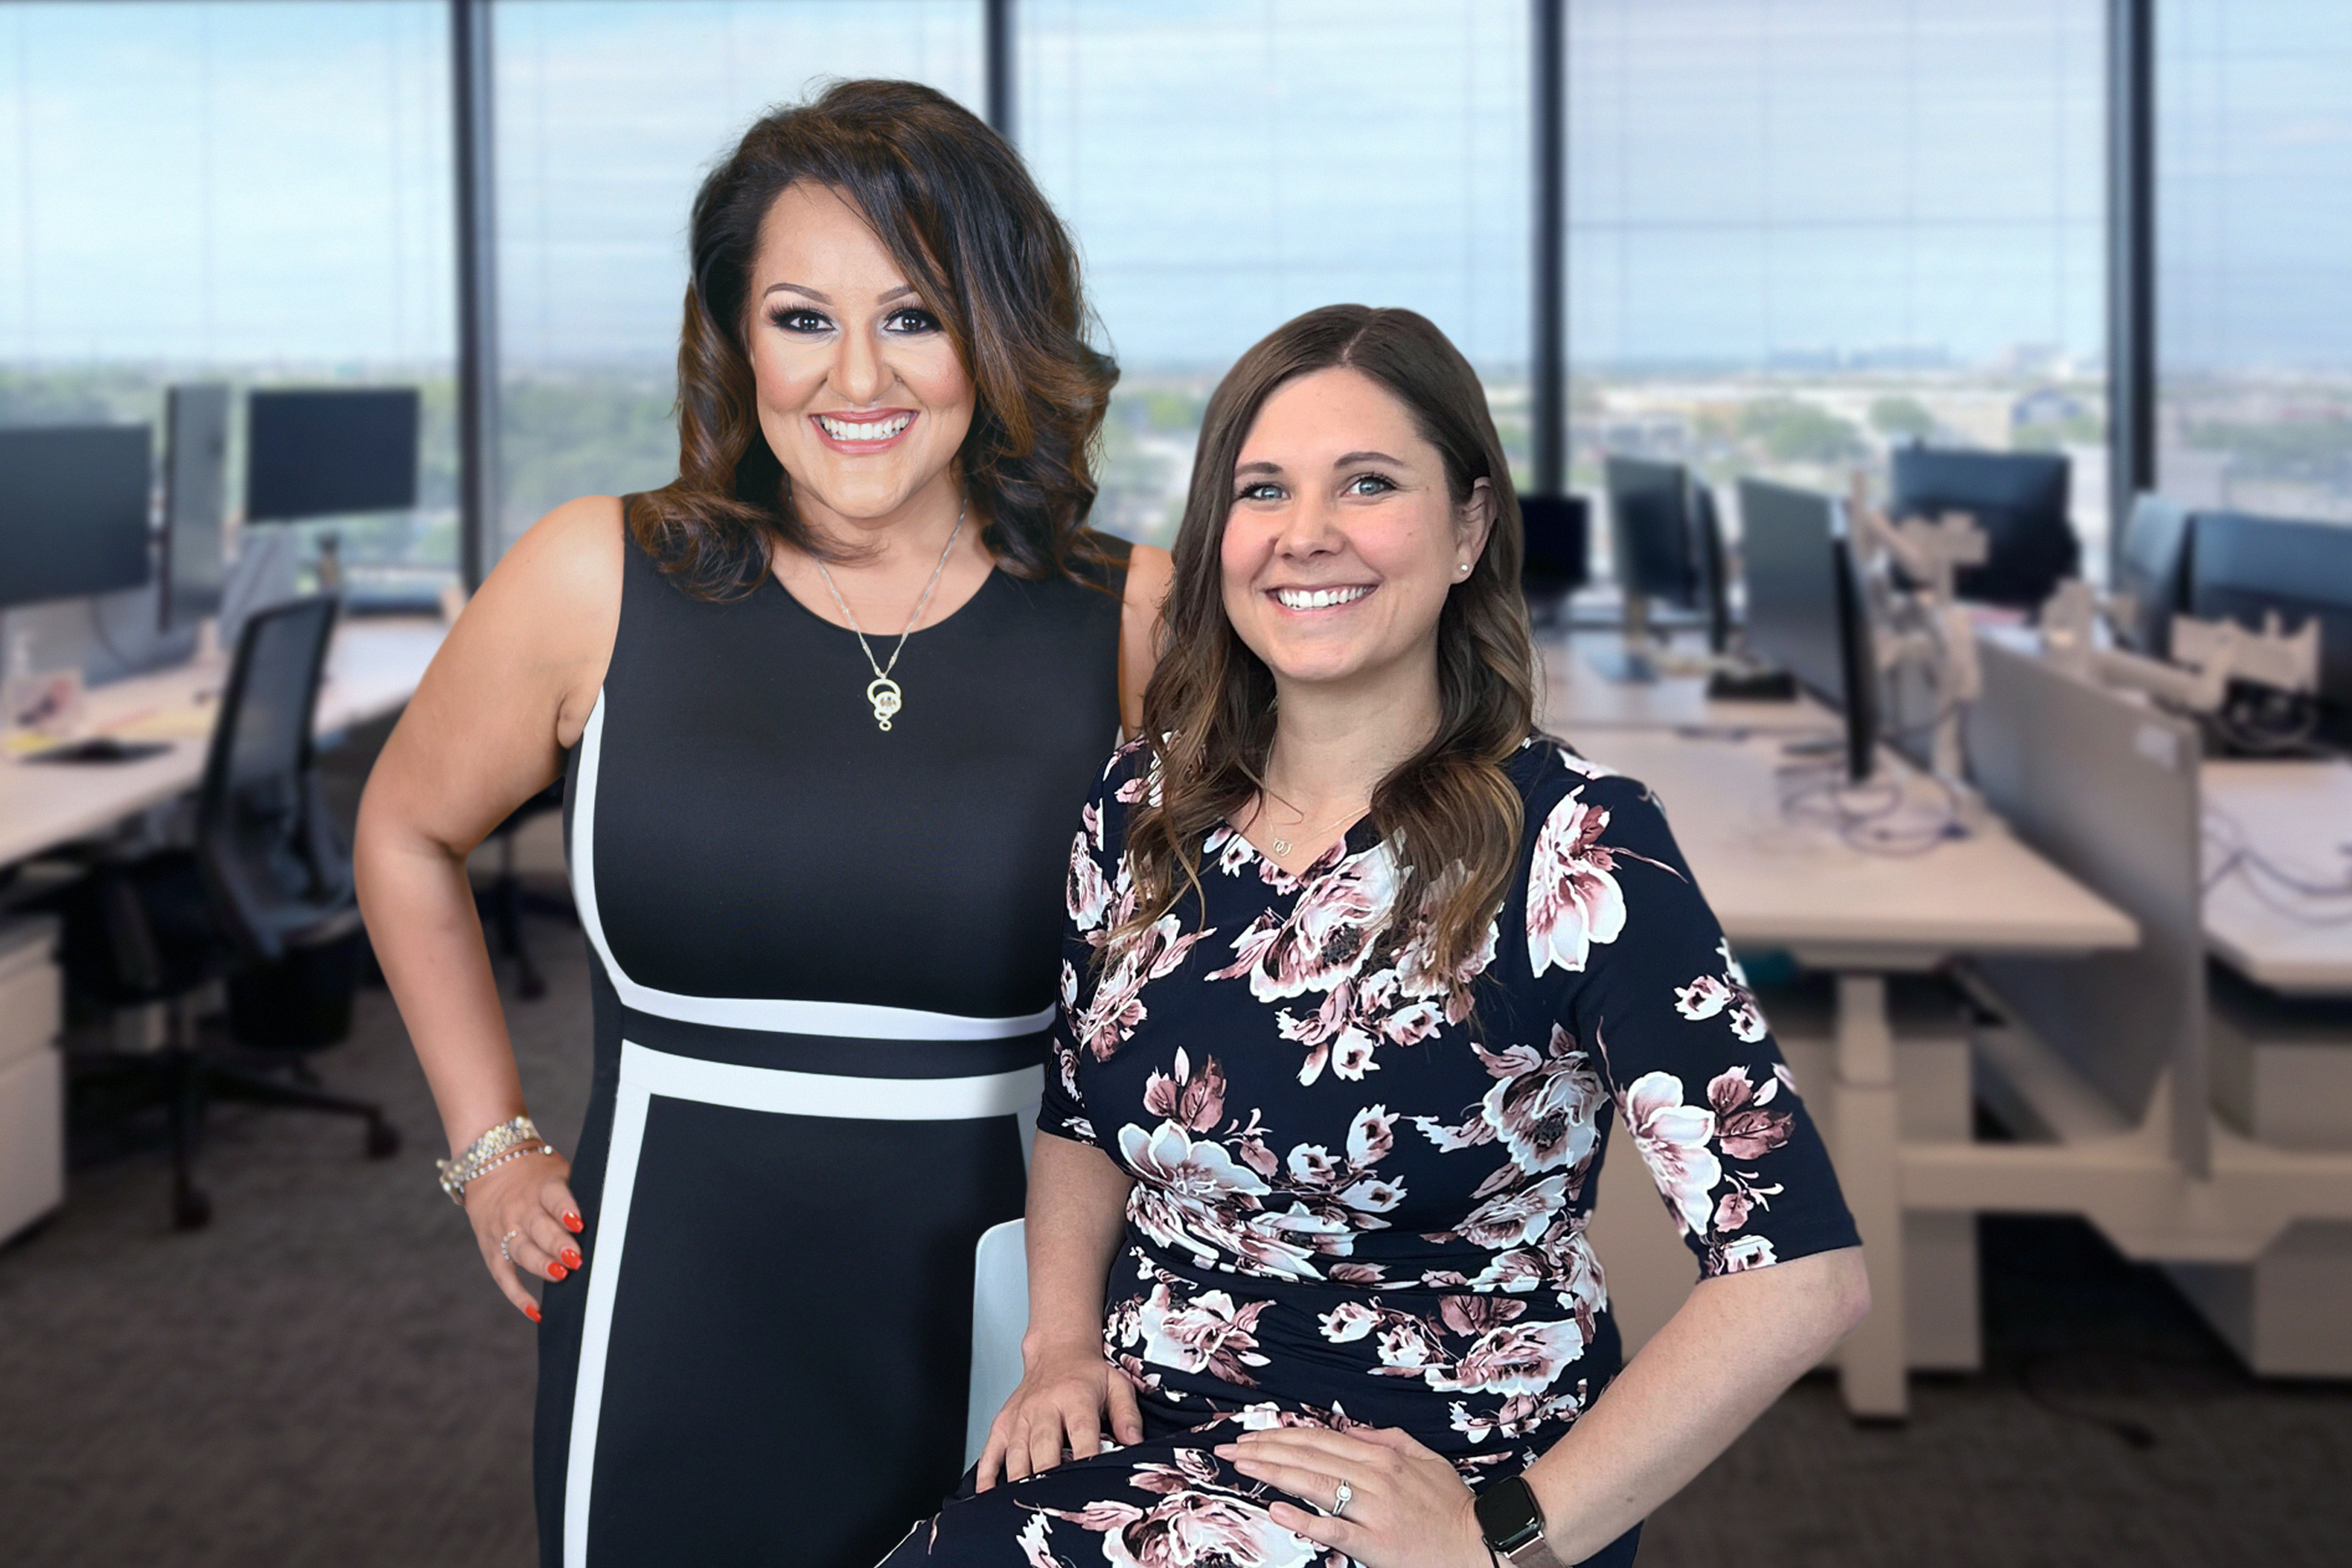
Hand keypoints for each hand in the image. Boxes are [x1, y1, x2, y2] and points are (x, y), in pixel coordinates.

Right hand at [463, 1148, 582, 1322]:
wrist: (489, 1167)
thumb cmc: (537, 1175)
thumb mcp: (558, 1172)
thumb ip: (578, 1192)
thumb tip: (614, 1213)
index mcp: (542, 1187)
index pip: (554, 1197)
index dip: (566, 1209)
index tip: (579, 1224)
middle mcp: (520, 1210)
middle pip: (538, 1228)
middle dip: (557, 1244)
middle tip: (576, 1258)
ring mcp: (504, 1231)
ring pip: (522, 1251)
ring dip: (541, 1266)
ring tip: (560, 1276)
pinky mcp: (492, 1250)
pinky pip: (504, 1277)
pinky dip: (518, 1297)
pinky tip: (537, 1311)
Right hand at [975, 1340, 1143, 1490]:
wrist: (1057, 1351)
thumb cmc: (1088, 1375)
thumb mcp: (1117, 1386)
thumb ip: (1128, 1417)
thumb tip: (1135, 1446)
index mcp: (1075, 1398)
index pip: (1081, 1430)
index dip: (1085, 1456)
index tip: (1088, 1481)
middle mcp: (1044, 1408)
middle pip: (1043, 1447)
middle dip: (1048, 1478)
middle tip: (1054, 1506)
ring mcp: (1020, 1417)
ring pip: (1016, 1454)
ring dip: (1020, 1482)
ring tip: (1026, 1508)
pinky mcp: (1003, 1424)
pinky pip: (990, 1451)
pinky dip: (987, 1475)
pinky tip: (987, 1496)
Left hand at [1217, 1425, 1489, 1567]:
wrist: (1481, 1543)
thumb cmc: (1452, 1505)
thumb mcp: (1424, 1458)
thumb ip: (1387, 1439)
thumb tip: (1353, 1430)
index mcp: (1383, 1456)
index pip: (1321, 1438)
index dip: (1283, 1434)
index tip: (1253, 1435)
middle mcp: (1375, 1476)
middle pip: (1310, 1455)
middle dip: (1266, 1449)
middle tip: (1232, 1448)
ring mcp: (1373, 1509)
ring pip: (1314, 1484)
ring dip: (1273, 1472)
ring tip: (1243, 1466)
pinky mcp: (1374, 1542)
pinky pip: (1332, 1529)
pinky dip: (1302, 1519)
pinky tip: (1276, 1510)